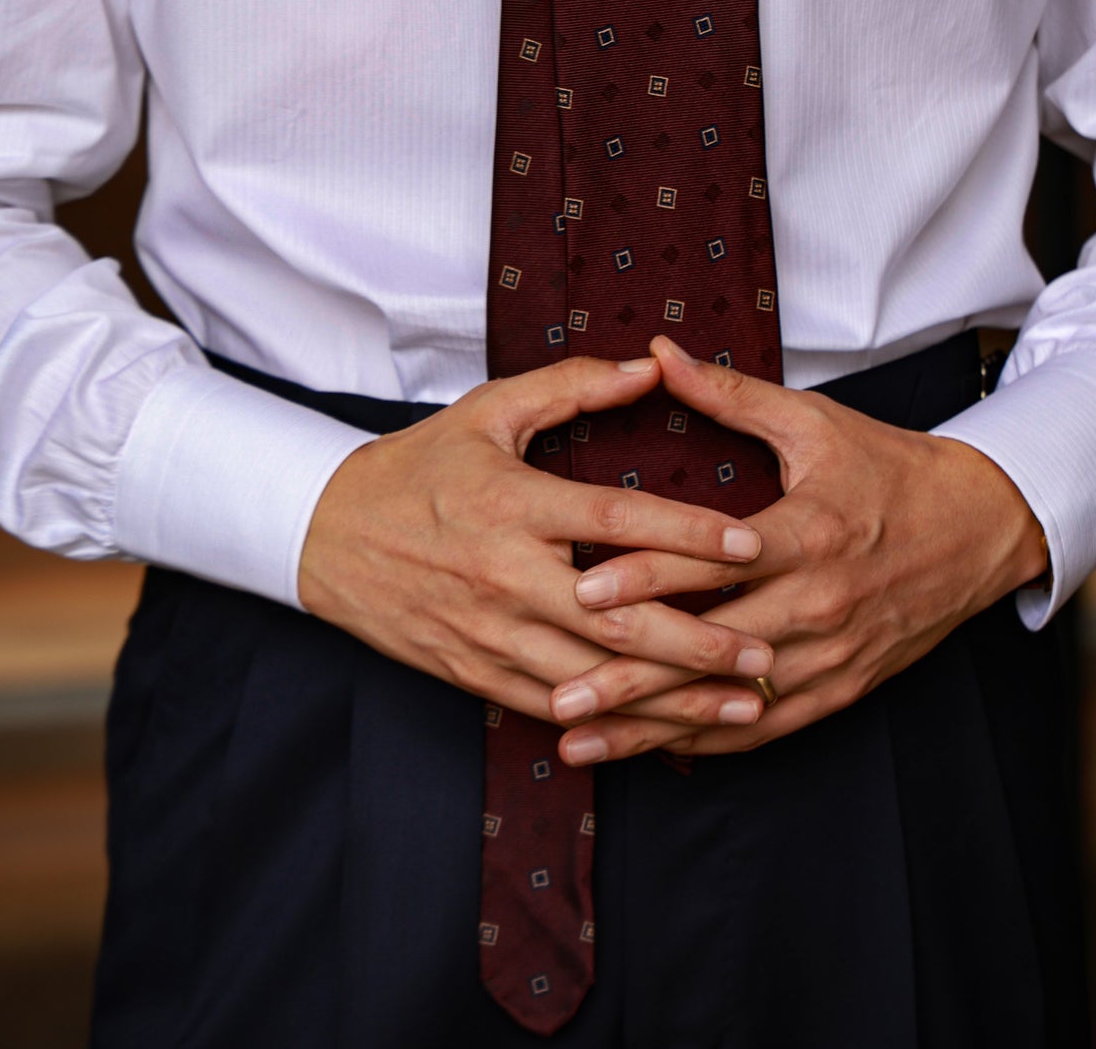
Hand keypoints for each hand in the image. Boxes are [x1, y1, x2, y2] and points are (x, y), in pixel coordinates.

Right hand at [297, 353, 777, 734]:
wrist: (327, 535)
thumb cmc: (418, 465)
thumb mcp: (488, 411)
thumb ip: (572, 385)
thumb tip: (649, 366)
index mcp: (514, 503)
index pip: (617, 521)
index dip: (688, 534)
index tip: (752, 544)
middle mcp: (506, 574)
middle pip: (618, 618)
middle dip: (699, 641)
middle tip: (769, 650)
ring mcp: (491, 632)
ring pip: (595, 677)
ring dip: (672, 696)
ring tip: (743, 702)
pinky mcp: (477, 672)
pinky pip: (555, 705)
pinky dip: (614, 723)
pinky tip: (667, 730)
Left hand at [549, 335, 1044, 763]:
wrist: (979, 527)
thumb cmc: (887, 466)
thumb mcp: (812, 421)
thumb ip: (728, 393)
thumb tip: (656, 352)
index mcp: (808, 533)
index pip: (714, 563)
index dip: (646, 579)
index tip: (581, 592)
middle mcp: (817, 603)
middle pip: (710, 647)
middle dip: (630, 677)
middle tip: (558, 695)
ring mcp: (830, 655)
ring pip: (728, 701)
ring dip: (652, 725)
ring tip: (580, 738)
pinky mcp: (841, 688)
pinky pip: (764, 726)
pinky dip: (706, 741)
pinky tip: (648, 751)